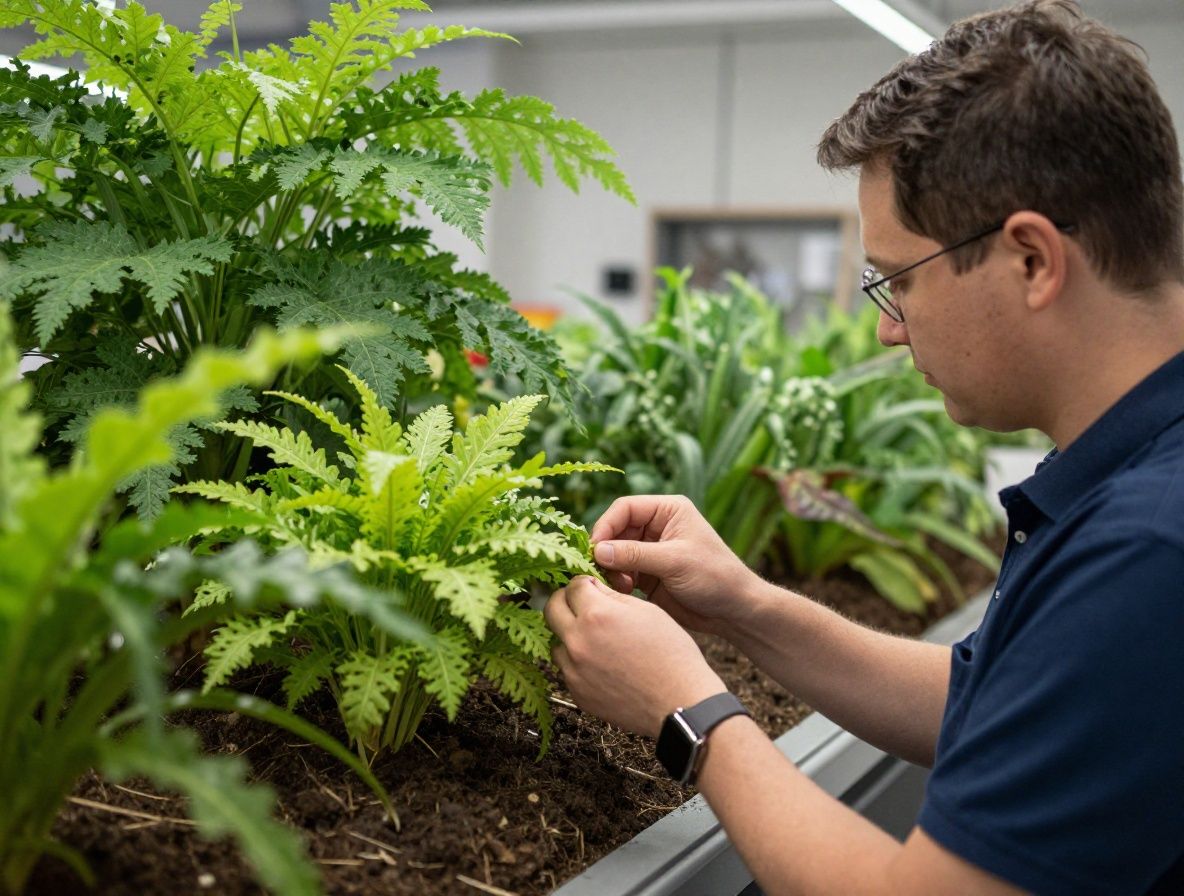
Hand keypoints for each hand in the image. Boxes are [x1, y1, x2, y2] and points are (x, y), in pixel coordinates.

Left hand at [544, 576, 724, 737]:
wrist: (680, 701)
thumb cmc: (671, 656)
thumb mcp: (647, 611)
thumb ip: (613, 596)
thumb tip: (594, 588)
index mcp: (597, 615)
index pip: (572, 586)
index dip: (584, 583)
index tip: (590, 587)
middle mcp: (579, 642)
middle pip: (551, 609)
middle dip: (565, 601)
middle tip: (580, 604)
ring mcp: (574, 670)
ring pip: (556, 641)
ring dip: (569, 634)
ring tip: (595, 638)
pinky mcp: (577, 693)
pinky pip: (567, 669)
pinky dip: (578, 662)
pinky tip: (601, 662)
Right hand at [590, 495, 760, 636]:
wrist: (734, 611)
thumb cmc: (714, 577)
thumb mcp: (674, 561)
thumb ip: (634, 555)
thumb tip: (597, 550)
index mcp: (668, 510)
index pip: (625, 508)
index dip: (606, 526)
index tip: (595, 549)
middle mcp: (657, 526)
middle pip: (615, 531)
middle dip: (607, 551)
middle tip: (603, 572)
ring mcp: (650, 551)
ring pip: (614, 553)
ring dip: (611, 569)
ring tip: (621, 586)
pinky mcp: (647, 574)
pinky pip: (620, 572)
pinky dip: (616, 582)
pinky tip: (624, 592)